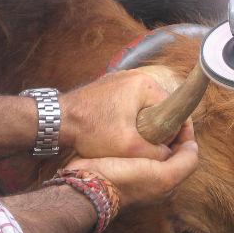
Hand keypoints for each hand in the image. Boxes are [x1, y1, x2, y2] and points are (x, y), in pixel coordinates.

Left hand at [59, 69, 179, 159]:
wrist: (57, 121)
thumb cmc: (91, 130)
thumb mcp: (128, 147)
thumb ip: (155, 153)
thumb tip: (170, 155)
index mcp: (144, 85)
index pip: (173, 108)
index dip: (175, 130)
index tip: (169, 146)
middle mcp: (135, 77)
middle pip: (159, 106)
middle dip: (158, 126)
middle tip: (151, 146)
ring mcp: (121, 79)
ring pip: (144, 105)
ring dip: (144, 122)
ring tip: (136, 140)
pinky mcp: (110, 86)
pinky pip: (130, 102)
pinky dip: (130, 116)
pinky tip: (121, 130)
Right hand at [65, 123, 198, 207]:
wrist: (88, 185)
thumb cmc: (126, 182)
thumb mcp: (164, 177)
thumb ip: (184, 162)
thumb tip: (193, 145)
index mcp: (167, 181)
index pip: (184, 153)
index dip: (185, 134)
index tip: (182, 116)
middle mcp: (154, 176)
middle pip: (170, 147)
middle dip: (171, 131)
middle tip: (167, 111)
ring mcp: (137, 168)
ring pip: (154, 144)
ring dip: (155, 129)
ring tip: (153, 112)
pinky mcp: (121, 160)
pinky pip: (137, 143)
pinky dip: (140, 132)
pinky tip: (137, 120)